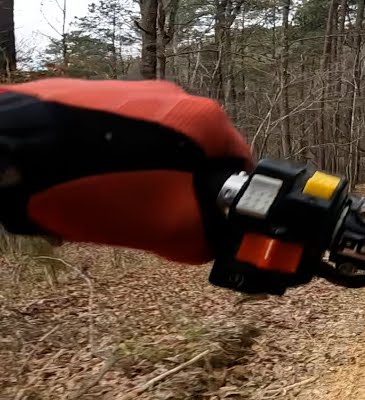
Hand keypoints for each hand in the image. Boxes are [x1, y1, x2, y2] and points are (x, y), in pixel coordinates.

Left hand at [0, 79, 250, 262]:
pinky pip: (119, 136)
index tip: (205, 225)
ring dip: (147, 178)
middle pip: (195, 156)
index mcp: (206, 120)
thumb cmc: (104, 187)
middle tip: (158, 220)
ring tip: (118, 205)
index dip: (225, 203)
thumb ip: (209, 238)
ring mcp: (130, 90)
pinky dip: (113, 163)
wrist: (17, 154)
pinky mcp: (91, 94)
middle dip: (181, 190)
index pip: (239, 167)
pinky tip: (93, 184)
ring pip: (156, 148)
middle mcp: (173, 95)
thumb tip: (213, 242)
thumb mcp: (173, 229)